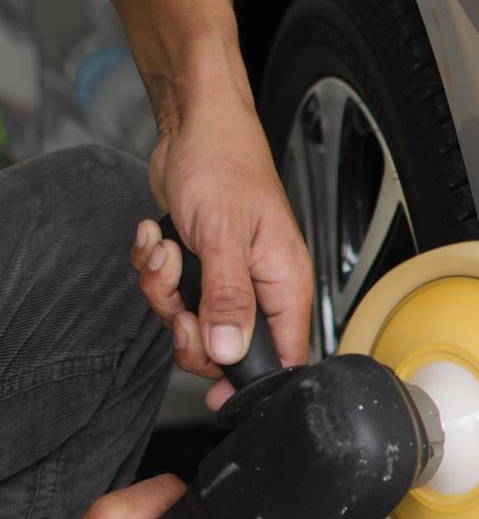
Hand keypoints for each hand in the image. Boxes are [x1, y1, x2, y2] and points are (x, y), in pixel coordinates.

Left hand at [132, 86, 310, 409]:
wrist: (193, 125)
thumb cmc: (226, 163)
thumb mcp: (225, 234)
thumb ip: (228, 298)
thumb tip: (231, 353)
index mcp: (285, 281)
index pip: (285, 355)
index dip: (252, 380)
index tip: (218, 394)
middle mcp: (260, 285)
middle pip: (225, 349)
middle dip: (187, 328)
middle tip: (177, 303)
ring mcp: (228, 277)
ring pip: (190, 323)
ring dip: (163, 293)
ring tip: (165, 252)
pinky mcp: (198, 267)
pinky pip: (169, 296)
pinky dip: (153, 270)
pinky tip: (158, 239)